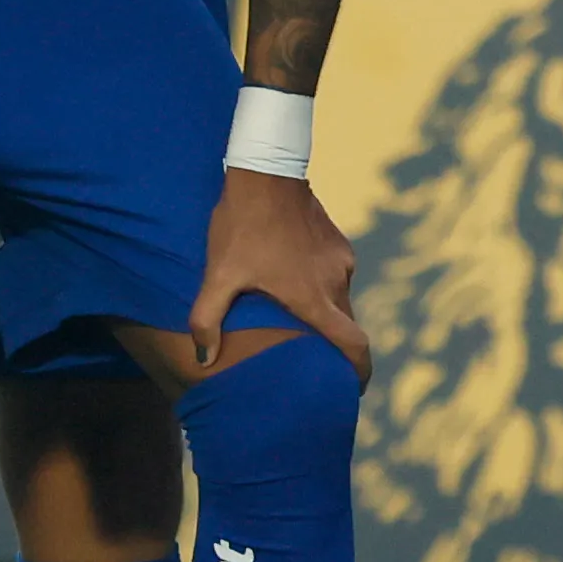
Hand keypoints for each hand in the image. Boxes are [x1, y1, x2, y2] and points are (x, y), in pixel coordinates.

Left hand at [190, 161, 364, 368]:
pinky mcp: (339, 242)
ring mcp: (341, 259)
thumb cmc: (242, 225)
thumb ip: (208, 320)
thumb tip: (202, 361)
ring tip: (294, 315)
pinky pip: (336, 275)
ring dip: (323, 311)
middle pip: (345, 326)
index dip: (360, 372)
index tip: (354, 390)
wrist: (266, 171)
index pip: (354, 345)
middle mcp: (336, 281)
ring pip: (339, 299)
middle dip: (334, 347)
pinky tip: (292, 278)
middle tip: (310, 359)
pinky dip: (321, 286)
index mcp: (313, 298)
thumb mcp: (219, 274)